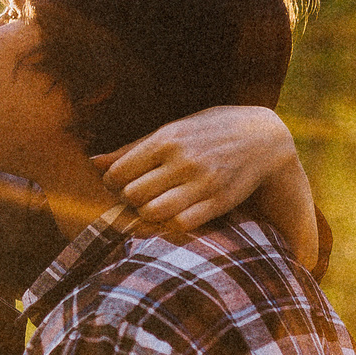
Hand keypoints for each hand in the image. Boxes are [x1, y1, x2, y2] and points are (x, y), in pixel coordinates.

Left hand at [95, 104, 296, 235]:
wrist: (262, 137)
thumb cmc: (209, 132)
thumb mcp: (173, 130)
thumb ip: (132, 148)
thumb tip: (94, 163)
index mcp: (167, 139)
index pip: (119, 173)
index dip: (113, 183)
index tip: (122, 183)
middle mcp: (183, 160)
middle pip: (133, 195)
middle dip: (130, 200)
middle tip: (140, 196)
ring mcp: (202, 182)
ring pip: (153, 213)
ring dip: (149, 214)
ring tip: (155, 206)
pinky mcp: (219, 201)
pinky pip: (181, 224)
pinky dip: (172, 224)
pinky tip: (176, 214)